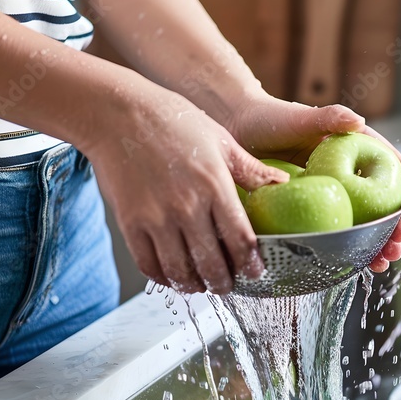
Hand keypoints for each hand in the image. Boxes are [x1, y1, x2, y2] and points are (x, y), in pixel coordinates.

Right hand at [85, 94, 287, 294]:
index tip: (256, 273)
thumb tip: (282, 183)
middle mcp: (187, 207)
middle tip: (229, 286)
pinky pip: (148, 264)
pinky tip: (172, 276)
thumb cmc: (173, 122)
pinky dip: (163, 277)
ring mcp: (156, 217)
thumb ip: (250, 170)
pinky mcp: (130, 223)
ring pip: (180, 270)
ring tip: (202, 285)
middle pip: (212, 263)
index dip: (251, 264)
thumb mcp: (221, 140)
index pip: (241, 239)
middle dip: (224, 282)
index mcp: (215, 186)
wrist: (117, 114)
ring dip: (194, 285)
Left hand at [226, 96, 400, 271]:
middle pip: (382, 205)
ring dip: (374, 245)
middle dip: (392, 231)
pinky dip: (344, 248)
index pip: (392, 175)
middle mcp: (349, 172)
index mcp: (356, 148)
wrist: (235, 129)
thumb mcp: (301, 118)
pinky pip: (332, 231)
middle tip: (393, 251)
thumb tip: (358, 120)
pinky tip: (351, 265)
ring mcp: (332, 193)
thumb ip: (330, 117)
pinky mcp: (312, 208)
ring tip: (379, 265)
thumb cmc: (268, 118)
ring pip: (361, 223)